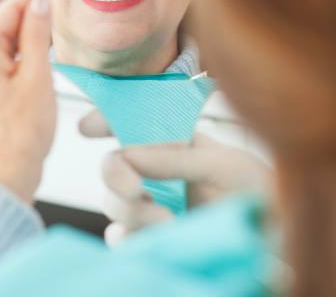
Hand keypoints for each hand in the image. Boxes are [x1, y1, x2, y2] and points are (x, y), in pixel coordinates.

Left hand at [0, 0, 55, 202]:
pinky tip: (48, 57)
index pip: (8, 10)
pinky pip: (10, 60)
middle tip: (66, 17)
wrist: (9, 170)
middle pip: (7, 25)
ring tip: (61, 37)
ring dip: (34, 38)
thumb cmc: (22, 129)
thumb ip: (36, 34)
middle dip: (35, 19)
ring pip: (10, 43)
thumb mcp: (36, 74)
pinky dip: (28, 55)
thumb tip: (39, 2)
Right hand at [80, 110, 271, 244]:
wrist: (272, 239)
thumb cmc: (253, 190)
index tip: (88, 127)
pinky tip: (150, 241)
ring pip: (113, 203)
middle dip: (115, 174)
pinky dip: (127, 239)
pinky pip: (120, 238)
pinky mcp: (150, 239)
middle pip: (112, 166)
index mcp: (170, 143)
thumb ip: (177, 157)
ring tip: (168, 223)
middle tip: (136, 190)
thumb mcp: (224, 164)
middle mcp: (154, 172)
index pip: (130, 123)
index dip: (105, 119)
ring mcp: (150, 206)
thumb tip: (129, 152)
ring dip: (131, 211)